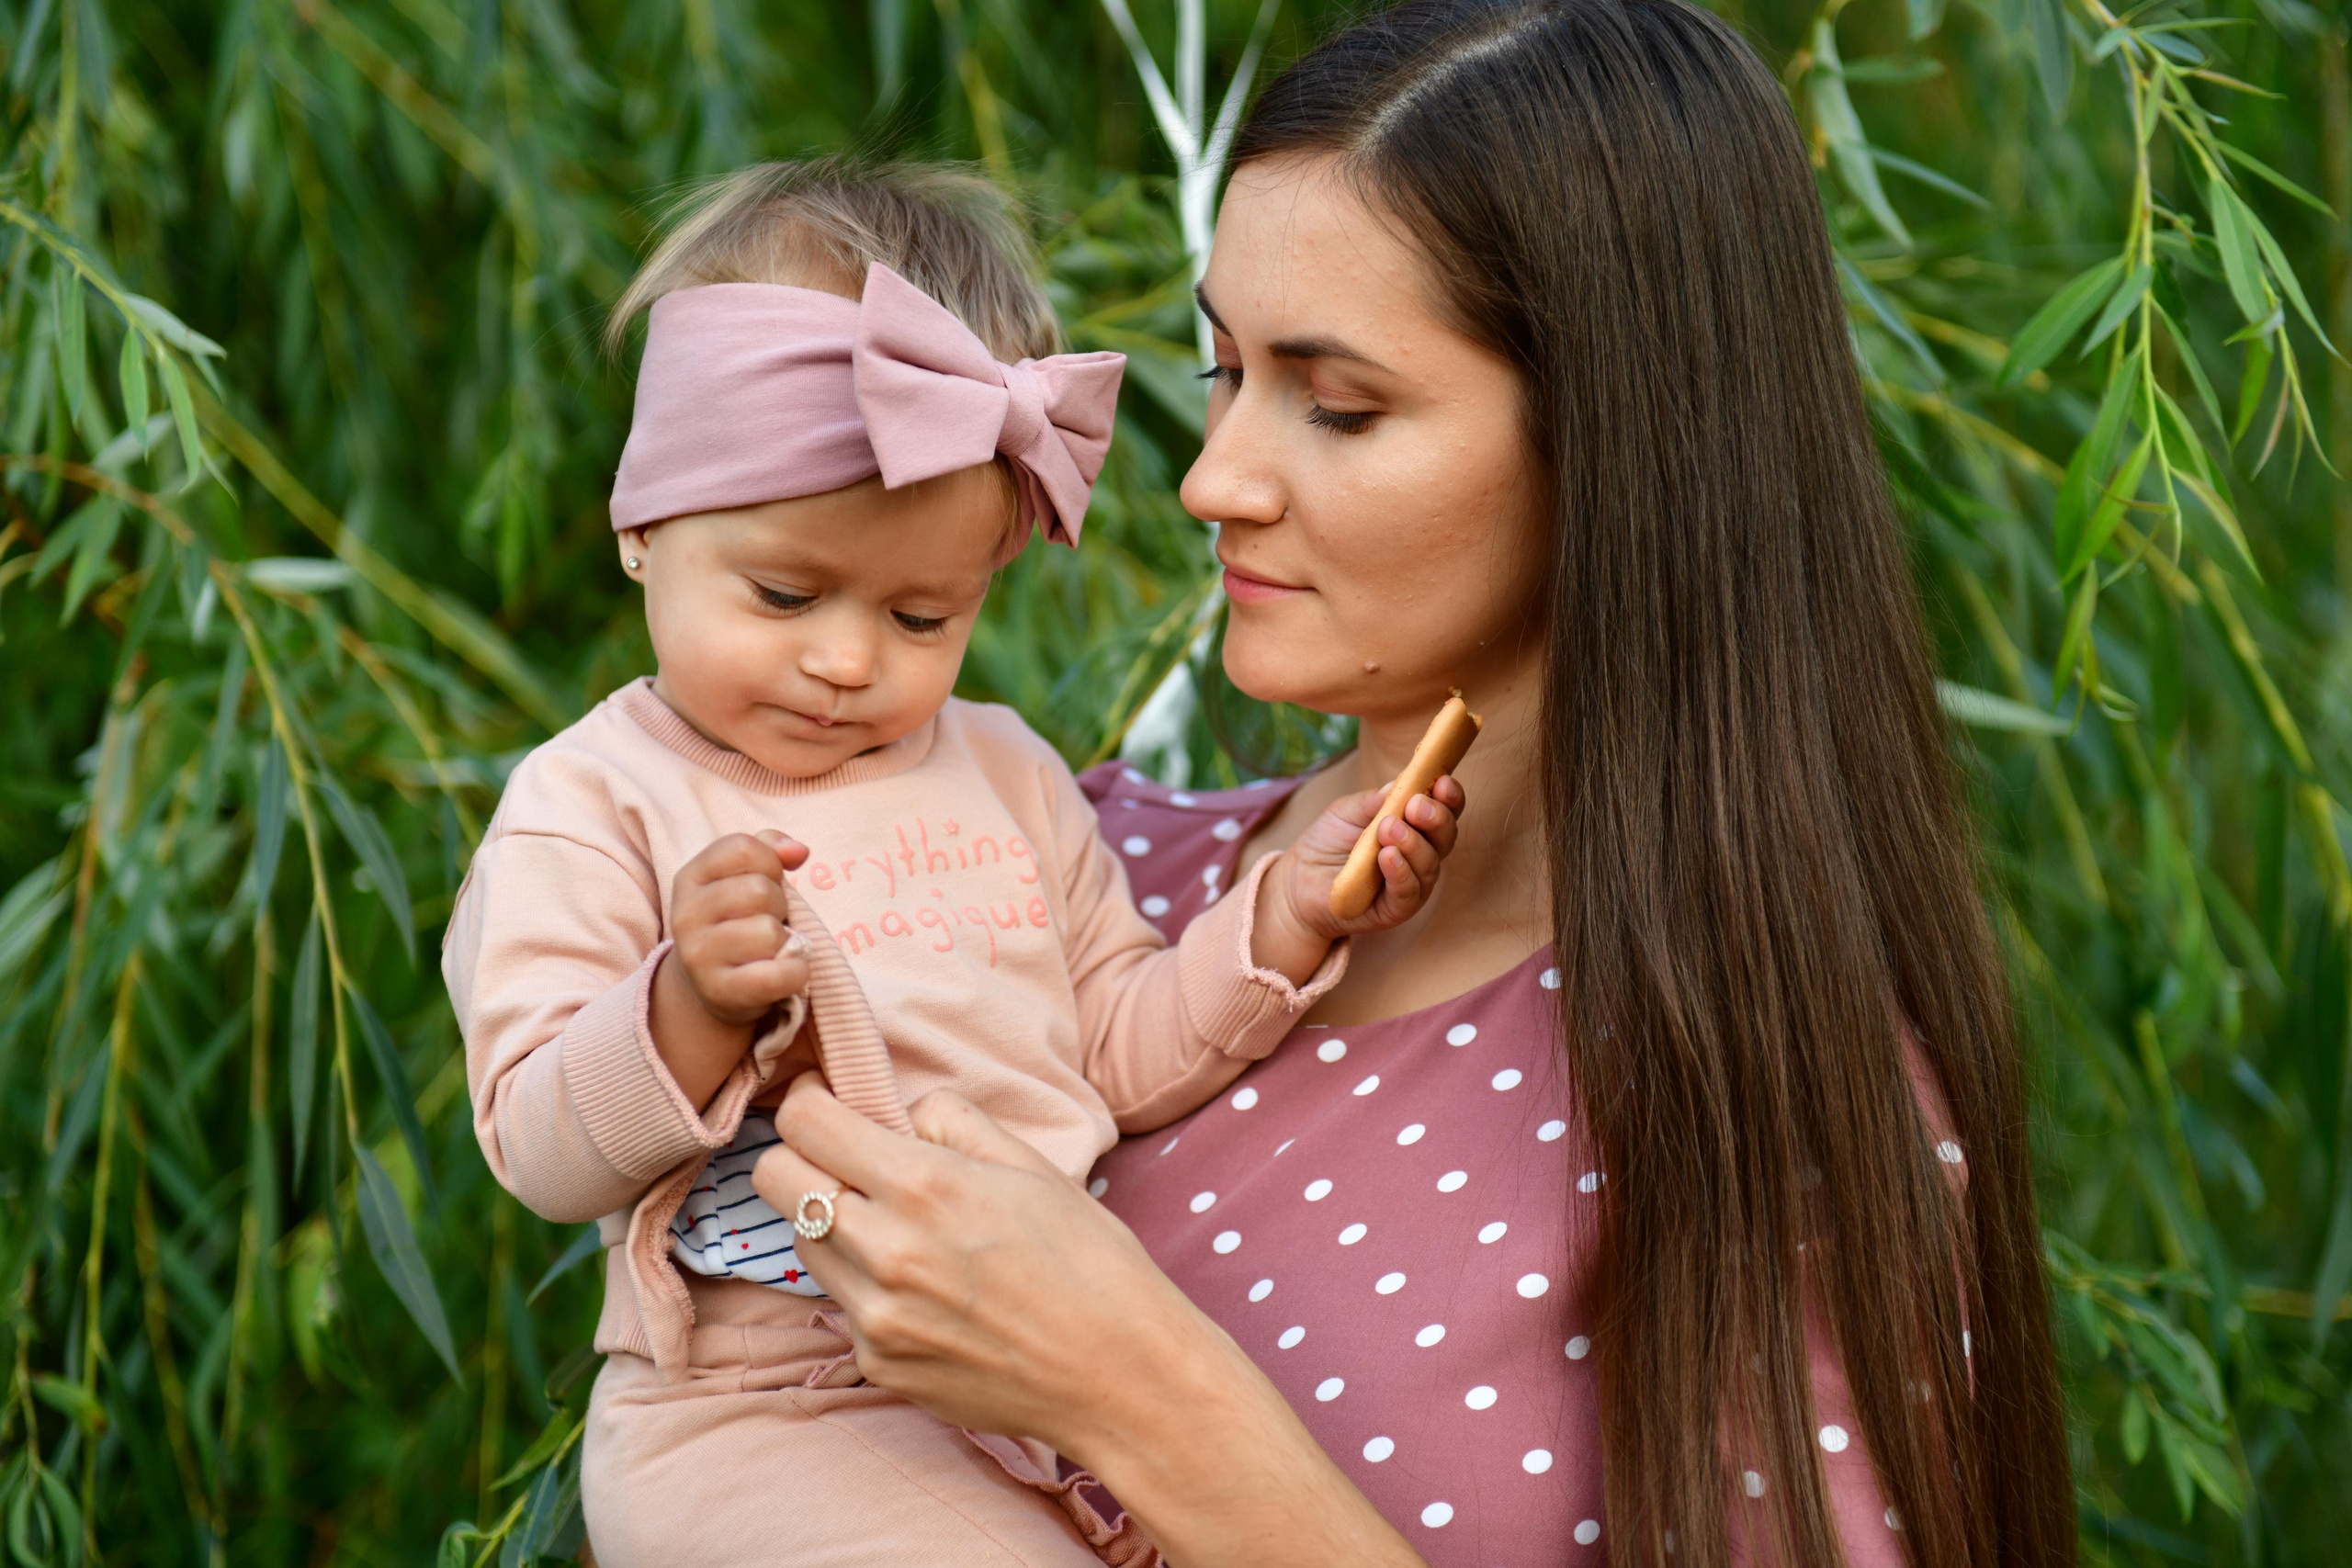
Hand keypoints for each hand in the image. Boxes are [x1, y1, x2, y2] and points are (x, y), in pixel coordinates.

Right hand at [671, 830, 810, 1024]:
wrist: (709, 986)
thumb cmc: (736, 922)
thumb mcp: (742, 878)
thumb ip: (769, 850)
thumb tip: (798, 851)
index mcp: (689, 878)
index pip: (743, 848)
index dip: (770, 862)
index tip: (766, 882)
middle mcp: (686, 916)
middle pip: (759, 891)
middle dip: (779, 905)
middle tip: (768, 922)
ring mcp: (699, 956)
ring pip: (770, 932)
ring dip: (785, 941)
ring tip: (768, 949)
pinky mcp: (722, 992)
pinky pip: (780, 974)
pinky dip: (797, 972)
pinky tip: (784, 972)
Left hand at [750, 1074, 1425, 1566]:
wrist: (1123, 1377)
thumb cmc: (1091, 1262)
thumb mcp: (1032, 1166)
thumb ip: (953, 1123)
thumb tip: (901, 1114)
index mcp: (924, 1186)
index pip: (803, 1124)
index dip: (809, 1102)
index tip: (827, 1102)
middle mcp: (884, 1251)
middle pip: (775, 1180)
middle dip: (800, 1158)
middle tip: (845, 1161)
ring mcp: (876, 1317)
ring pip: (803, 1245)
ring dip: (834, 1225)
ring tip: (900, 1231)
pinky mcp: (879, 1364)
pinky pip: (844, 1306)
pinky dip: (870, 1289)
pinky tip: (932, 1294)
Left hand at [1252, 776, 1463, 982]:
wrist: (1299, 880)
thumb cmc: (1328, 841)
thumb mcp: (1346, 812)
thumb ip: (1373, 801)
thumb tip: (1400, 784)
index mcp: (1416, 826)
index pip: (1445, 810)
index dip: (1448, 796)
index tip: (1441, 781)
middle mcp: (1421, 855)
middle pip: (1445, 837)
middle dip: (1436, 818)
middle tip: (1416, 805)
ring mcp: (1411, 883)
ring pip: (1428, 865)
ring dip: (1413, 844)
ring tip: (1388, 828)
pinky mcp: (1395, 909)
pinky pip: (1407, 892)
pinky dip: (1400, 873)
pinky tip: (1387, 856)